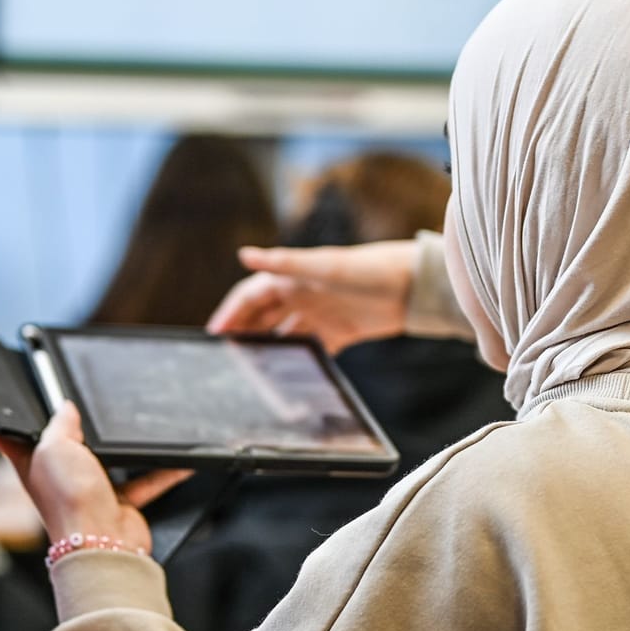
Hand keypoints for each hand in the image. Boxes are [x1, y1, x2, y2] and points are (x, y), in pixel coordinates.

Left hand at [0, 403, 183, 551]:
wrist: (102, 541)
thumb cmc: (70, 500)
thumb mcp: (54, 447)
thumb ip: (60, 423)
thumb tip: (66, 407)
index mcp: (34, 465)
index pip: (12, 440)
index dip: (7, 424)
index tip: (3, 407)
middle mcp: (59, 478)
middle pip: (65, 446)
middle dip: (75, 428)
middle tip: (82, 402)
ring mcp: (90, 490)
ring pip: (107, 461)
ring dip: (121, 448)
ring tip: (130, 424)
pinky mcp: (118, 502)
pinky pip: (143, 480)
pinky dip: (161, 471)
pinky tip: (177, 459)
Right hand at [207, 240, 419, 353]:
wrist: (415, 285)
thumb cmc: (370, 268)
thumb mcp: (324, 267)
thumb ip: (284, 263)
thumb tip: (244, 254)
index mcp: (293, 277)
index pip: (251, 295)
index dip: (231, 312)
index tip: (214, 333)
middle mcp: (302, 295)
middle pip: (263, 316)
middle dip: (243, 333)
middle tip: (225, 356)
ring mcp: (320, 315)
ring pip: (284, 334)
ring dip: (268, 349)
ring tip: (251, 370)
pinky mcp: (339, 333)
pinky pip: (311, 348)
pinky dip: (298, 359)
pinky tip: (288, 375)